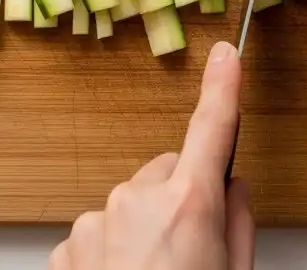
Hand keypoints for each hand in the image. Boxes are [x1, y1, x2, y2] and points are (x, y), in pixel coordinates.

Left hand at [49, 41, 254, 269]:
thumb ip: (237, 224)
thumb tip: (232, 192)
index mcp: (187, 205)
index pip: (211, 129)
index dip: (222, 88)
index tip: (226, 56)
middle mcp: (136, 201)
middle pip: (167, 174)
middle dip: (179, 199)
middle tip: (190, 249)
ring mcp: (95, 221)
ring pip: (131, 205)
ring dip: (143, 230)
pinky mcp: (68, 245)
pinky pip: (100, 232)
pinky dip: (112, 252)